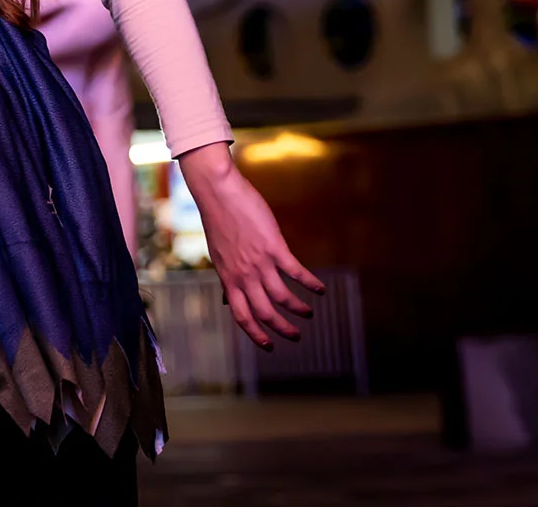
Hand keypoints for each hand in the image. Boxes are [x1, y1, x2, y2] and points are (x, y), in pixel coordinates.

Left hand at [178, 143, 324, 349]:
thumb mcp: (219, 254)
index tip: (269, 345)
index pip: (242, 315)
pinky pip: (296, 272)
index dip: (256, 334)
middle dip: (282, 328)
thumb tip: (230, 295)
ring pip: (282, 297)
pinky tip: (320, 288)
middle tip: (296, 335)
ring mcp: (258, 262)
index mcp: (228, 277)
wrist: (217, 191)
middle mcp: (243, 274)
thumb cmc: (218, 219)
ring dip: (298, 309)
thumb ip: (228, 275)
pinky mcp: (273, 247)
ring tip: (308, 313)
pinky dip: (310, 283)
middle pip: (265, 312)